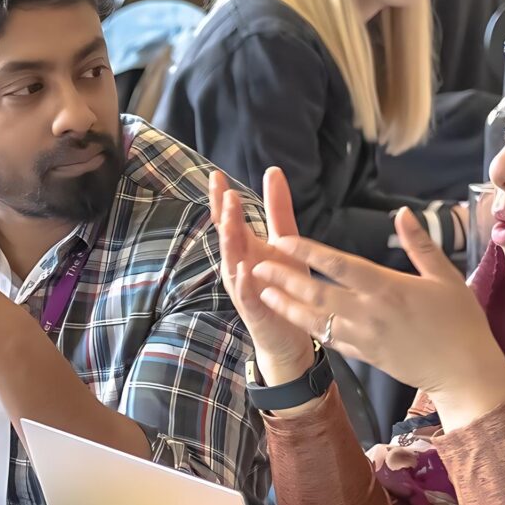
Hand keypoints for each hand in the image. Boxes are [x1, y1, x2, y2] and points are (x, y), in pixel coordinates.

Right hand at [210, 167, 317, 388]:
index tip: (216, 176)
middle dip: (224, 217)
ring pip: (231, 262)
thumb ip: (277, 209)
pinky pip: (245, 294)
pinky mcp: (254, 310)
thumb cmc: (283, 285)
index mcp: (244, 248)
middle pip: (226, 237)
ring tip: (230, 222)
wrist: (288, 333)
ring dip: (230, 243)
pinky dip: (242, 281)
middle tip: (224, 194)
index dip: (220, 199)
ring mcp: (242, 288)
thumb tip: (272, 171)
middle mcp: (237, 266)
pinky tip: (243, 268)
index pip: (227, 220)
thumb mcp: (284, 241)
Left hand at [251, 208, 504, 428]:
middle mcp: (369, 312)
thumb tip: (401, 212)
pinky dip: (305, 326)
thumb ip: (420, 244)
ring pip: (314, 318)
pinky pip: (327, 338)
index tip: (282, 239)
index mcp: (388, 288)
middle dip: (283, 278)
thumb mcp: (445, 276)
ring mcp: (362, 336)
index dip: (308, 252)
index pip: (339, 265)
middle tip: (256, 264)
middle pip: (316, 292)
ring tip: (261, 290)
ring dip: (285, 304)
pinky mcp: (361, 355)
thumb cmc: (460, 320)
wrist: (463, 371)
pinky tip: (288, 316)